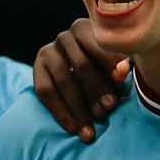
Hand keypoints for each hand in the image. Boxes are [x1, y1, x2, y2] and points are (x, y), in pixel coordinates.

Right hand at [33, 18, 130, 142]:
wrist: (77, 70)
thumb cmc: (104, 66)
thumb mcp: (114, 65)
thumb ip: (119, 68)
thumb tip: (123, 71)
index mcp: (87, 29)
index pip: (99, 46)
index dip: (111, 63)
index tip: (122, 82)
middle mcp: (65, 37)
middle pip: (82, 65)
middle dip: (97, 90)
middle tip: (109, 108)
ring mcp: (48, 52)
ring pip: (64, 81)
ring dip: (79, 108)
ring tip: (91, 131)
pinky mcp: (37, 68)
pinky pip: (45, 92)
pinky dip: (60, 112)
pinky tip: (72, 128)